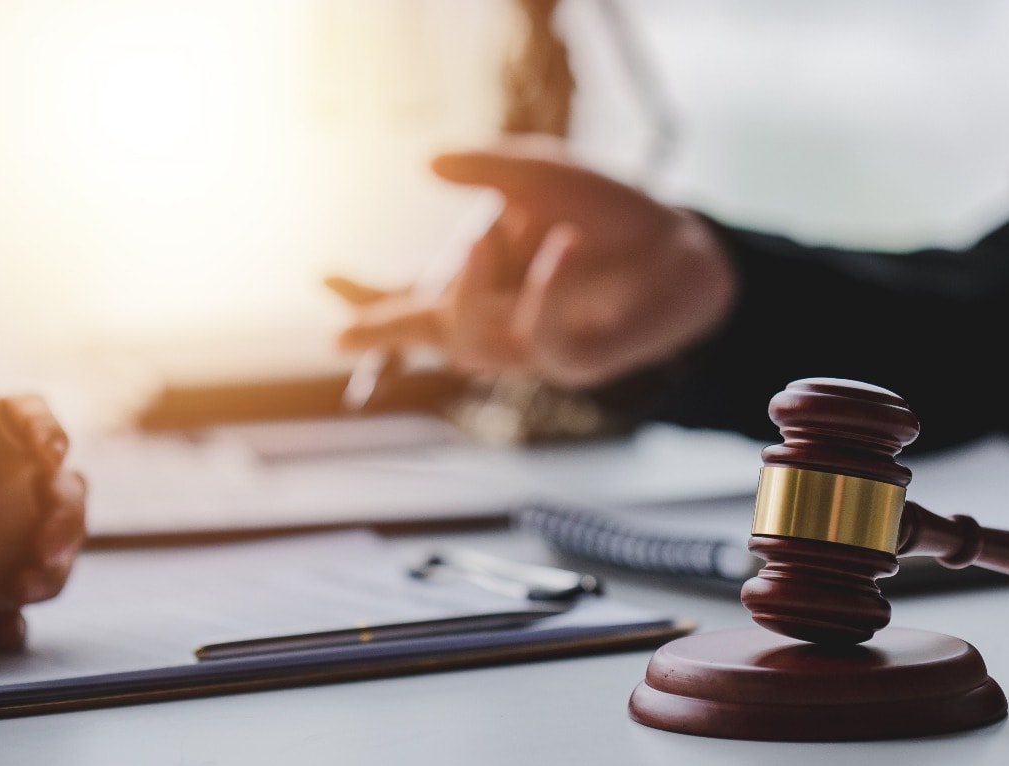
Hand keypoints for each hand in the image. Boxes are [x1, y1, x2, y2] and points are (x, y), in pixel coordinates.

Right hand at [332, 138, 737, 388]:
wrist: (686, 245)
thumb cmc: (609, 213)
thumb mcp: (542, 174)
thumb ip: (487, 169)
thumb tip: (428, 162)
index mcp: (479, 282)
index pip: (409, 296)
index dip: (365, 294)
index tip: (322, 276)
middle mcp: (496, 321)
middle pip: (423, 337)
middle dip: (381, 335)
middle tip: (340, 336)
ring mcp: (531, 347)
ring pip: (470, 342)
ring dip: (469, 289)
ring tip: (484, 232)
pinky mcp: (573, 359)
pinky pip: (540, 337)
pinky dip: (545, 287)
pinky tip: (562, 243)